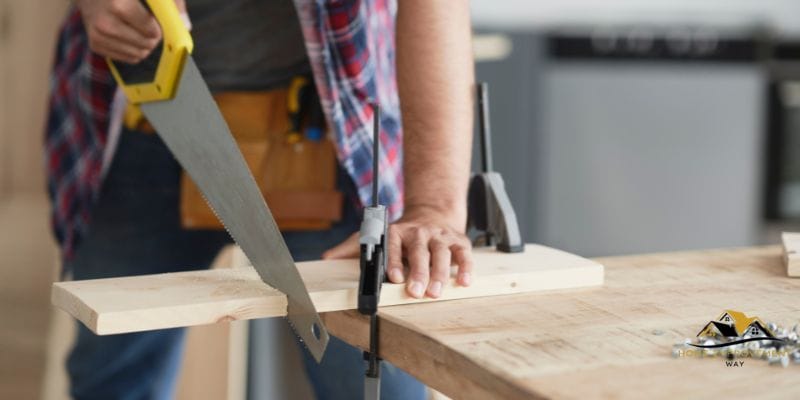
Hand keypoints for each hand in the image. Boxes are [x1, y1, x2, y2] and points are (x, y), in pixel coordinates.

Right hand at [76, 0, 186, 62]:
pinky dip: (134, 50)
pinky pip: (129, 58)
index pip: (152, 30)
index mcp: (119, 5)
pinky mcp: (95, 45)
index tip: (155, 20)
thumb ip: (171, 4)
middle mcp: (105, 23)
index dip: (158, 27)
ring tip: (139, 30)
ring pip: (139, 54)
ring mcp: (98, 36)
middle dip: (154, 37)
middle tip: (149, 26)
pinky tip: (129, 35)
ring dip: (145, 45)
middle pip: (147, 44)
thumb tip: (185, 26)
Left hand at [323, 207, 473, 298]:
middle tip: (416, 292)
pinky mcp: (458, 242)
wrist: (432, 213)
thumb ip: (351, 247)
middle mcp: (419, 233)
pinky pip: (463, 254)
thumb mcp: (376, 236)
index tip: (395, 278)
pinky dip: (466, 267)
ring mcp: (439, 237)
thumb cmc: (402, 233)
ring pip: (441, 254)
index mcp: (397, 232)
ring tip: (437, 292)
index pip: (395, 246)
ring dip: (440, 273)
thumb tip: (326, 258)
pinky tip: (464, 281)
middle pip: (419, 252)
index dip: (395, 262)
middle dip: (419, 273)